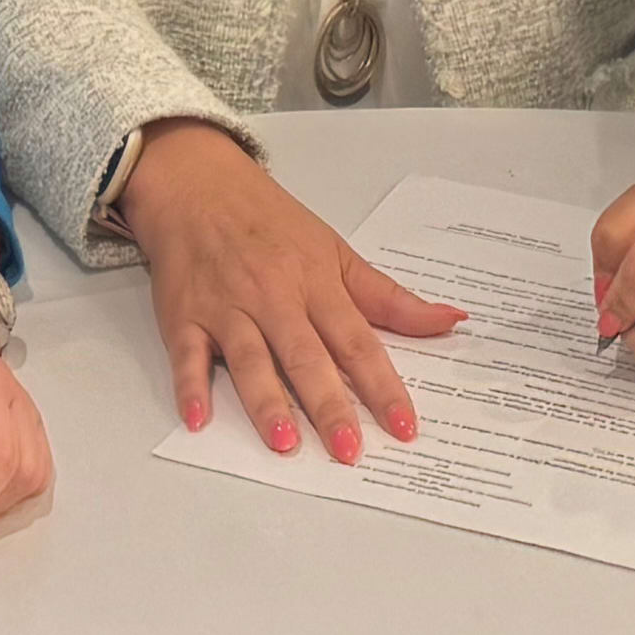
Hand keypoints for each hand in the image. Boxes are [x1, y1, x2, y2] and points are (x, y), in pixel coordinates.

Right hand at [117, 119, 463, 460]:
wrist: (199, 183)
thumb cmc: (271, 222)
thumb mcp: (334, 251)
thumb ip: (388, 297)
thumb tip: (450, 320)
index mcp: (315, 281)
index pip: (356, 339)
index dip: (382, 385)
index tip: (404, 426)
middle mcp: (273, 296)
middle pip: (305, 354)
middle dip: (329, 403)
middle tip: (349, 451)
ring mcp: (227, 306)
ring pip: (250, 358)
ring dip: (266, 399)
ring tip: (284, 443)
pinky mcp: (184, 315)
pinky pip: (187, 354)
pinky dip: (189, 386)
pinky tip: (197, 419)